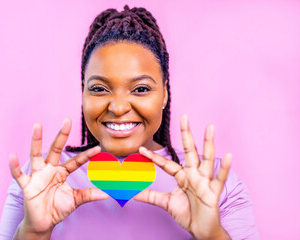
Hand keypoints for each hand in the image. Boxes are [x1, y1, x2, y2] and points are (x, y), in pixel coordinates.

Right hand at [9, 119, 107, 238]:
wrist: (43, 223)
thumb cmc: (58, 208)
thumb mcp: (76, 200)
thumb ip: (90, 194)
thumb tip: (108, 194)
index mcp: (62, 172)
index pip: (76, 161)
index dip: (86, 155)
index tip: (98, 148)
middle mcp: (49, 170)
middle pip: (55, 149)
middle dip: (62, 135)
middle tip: (68, 120)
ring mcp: (37, 176)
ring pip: (36, 155)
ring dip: (36, 140)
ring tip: (37, 125)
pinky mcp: (27, 185)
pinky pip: (19, 175)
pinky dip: (15, 166)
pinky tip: (13, 156)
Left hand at [134, 115, 231, 239]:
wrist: (201, 230)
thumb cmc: (187, 213)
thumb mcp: (165, 203)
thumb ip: (150, 196)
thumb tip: (132, 193)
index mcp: (182, 176)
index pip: (167, 164)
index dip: (154, 157)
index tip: (140, 150)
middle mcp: (194, 175)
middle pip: (189, 151)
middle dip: (186, 134)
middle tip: (183, 117)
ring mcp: (204, 182)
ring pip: (207, 159)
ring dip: (208, 143)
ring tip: (210, 127)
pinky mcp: (213, 192)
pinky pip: (219, 178)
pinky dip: (224, 168)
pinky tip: (228, 155)